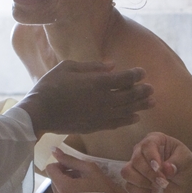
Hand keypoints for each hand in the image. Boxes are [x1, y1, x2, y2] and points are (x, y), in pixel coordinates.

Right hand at [17, 60, 154, 136]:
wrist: (39, 113)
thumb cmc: (50, 85)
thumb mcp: (68, 67)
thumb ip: (92, 66)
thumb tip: (112, 65)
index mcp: (96, 83)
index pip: (124, 78)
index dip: (136, 75)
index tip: (142, 72)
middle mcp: (102, 100)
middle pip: (129, 95)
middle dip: (142, 91)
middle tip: (152, 89)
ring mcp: (99, 115)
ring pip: (126, 110)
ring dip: (140, 106)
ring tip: (152, 103)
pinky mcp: (94, 127)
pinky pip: (116, 124)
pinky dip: (128, 120)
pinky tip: (136, 117)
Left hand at [46, 148, 123, 192]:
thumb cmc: (104, 187)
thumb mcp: (89, 169)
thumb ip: (69, 159)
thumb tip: (54, 150)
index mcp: (62, 186)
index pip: (50, 169)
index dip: (61, 165)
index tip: (72, 167)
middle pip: (54, 181)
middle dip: (65, 176)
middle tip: (81, 177)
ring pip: (58, 192)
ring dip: (67, 187)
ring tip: (83, 188)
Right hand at [121, 132, 191, 192]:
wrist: (182, 178)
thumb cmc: (183, 163)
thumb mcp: (186, 159)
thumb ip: (177, 162)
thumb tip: (167, 168)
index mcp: (155, 139)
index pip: (147, 145)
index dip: (151, 157)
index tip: (159, 169)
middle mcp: (141, 150)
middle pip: (136, 160)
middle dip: (150, 174)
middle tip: (163, 182)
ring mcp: (135, 165)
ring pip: (127, 172)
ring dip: (142, 182)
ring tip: (157, 186)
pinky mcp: (133, 179)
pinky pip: (129, 186)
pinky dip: (140, 191)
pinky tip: (152, 190)